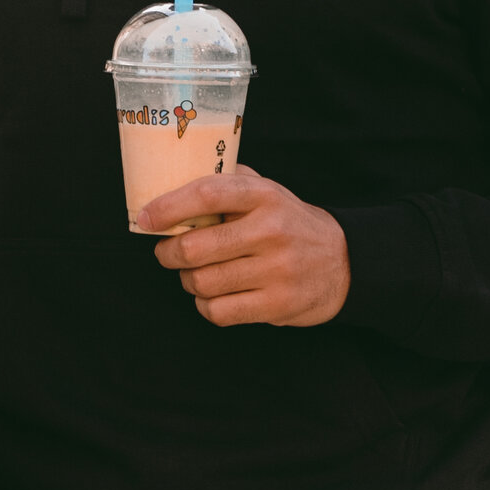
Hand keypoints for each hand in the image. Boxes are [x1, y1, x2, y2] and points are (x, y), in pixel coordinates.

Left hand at [141, 165, 349, 327]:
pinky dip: (205, 305)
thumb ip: (228, 181)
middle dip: (169, 253)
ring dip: (187, 281)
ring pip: (202, 282)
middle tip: (167, 252)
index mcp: (264, 196)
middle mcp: (271, 231)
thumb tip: (173, 178)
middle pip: (196, 247)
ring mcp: (276, 270)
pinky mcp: (278, 304)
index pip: (208, 194)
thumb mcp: (267, 191)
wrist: (343, 262)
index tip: (146, 218)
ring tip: (194, 274)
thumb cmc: (289, 223)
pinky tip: (213, 295)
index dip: (169, 207)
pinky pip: (218, 311)